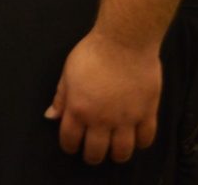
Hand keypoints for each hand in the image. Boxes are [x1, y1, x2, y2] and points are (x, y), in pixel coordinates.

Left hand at [45, 30, 161, 164]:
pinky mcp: (147, 114)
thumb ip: (61, 97)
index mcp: (78, 108)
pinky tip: (135, 138)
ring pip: (122, 152)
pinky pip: (146, 139)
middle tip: (93, 152)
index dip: (69, 146)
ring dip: (116, 155)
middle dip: (92, 156)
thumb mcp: (68, 72)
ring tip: (114, 150)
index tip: (71, 145)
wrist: (124, 41)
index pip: (70, 140)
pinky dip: (140, 143)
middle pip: (96, 152)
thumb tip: (51, 116)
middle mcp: (101, 119)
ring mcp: (126, 119)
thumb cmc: (92, 52)